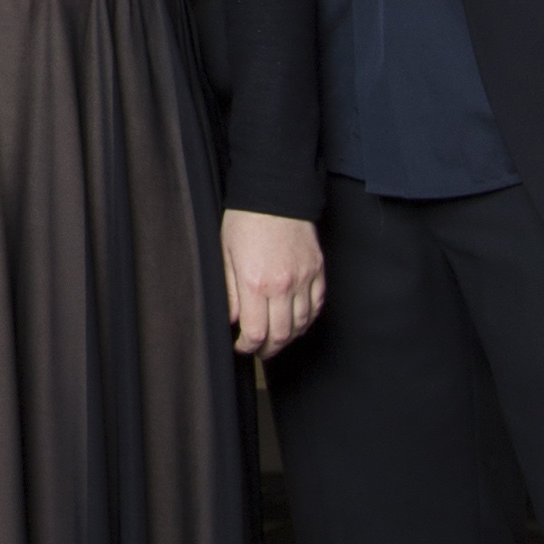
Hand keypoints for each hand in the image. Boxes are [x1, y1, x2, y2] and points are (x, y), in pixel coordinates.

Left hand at [223, 208, 324, 358]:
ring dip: (288, 338)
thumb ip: (229, 292)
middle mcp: (282, 285)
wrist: (274, 193)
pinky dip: (307, 320)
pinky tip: (296, 322)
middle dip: (268, 349)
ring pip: (301, 325)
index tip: (241, 346)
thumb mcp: (225, 254)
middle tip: (259, 350)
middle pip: (280, 335)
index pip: (255, 333)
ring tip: (276, 339)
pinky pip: (317, 306)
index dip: (247, 347)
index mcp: (255, 283)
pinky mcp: (318, 271)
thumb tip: (233, 321)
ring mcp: (304, 279)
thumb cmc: (244, 220)